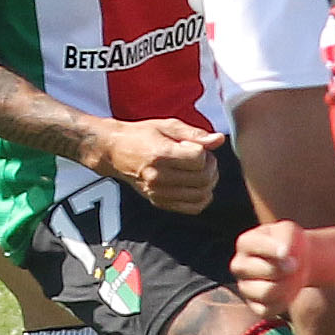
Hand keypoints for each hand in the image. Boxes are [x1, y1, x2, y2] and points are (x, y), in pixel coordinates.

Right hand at [94, 116, 223, 212]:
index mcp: (160, 154)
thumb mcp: (167, 126)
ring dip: (209, 182)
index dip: (204, 151)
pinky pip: (191, 208)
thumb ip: (194, 133)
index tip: (195, 146)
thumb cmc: (141, 135)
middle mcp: (158, 176)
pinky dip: (202, 198)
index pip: (199, 159)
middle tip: (203, 158)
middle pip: (202, 178)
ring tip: (200, 171)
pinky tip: (198, 187)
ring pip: (200, 195)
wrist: (115, 152)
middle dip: (211, 166)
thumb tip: (219, 139)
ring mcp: (158, 192)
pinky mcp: (159, 202)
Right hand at [233, 219, 334, 310]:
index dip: (270, 250)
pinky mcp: (254, 304)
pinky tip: (292, 291)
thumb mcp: (290, 231)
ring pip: (264, 293)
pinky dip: (283, 302)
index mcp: (245, 243)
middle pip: (257, 270)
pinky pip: (268, 310)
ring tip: (295, 279)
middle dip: (280, 269)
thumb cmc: (290, 242)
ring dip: (285, 287)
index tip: (287, 253)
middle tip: (295, 265)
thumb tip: (285, 254)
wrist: (294, 260)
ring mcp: (245, 287)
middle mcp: (239, 266)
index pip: (254, 246)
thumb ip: (286, 236)